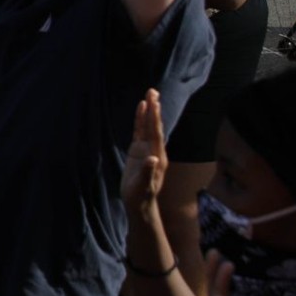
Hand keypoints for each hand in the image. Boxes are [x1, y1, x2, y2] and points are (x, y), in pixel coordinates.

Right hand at [121, 89, 166, 218]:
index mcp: (157, 156)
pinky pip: (139, 132)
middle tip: (153, 91)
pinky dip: (140, 120)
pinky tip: (140, 109)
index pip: (155, 133)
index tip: (153, 102)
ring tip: (149, 95)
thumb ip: (148, 172)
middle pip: (154, 126)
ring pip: (148, 127)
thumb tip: (152, 159)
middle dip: (154, 109)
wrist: (139, 204)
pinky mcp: (138, 151)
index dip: (154, 117)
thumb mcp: (143, 186)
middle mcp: (154, 150)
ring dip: (149, 112)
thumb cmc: (141, 196)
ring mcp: (146, 149)